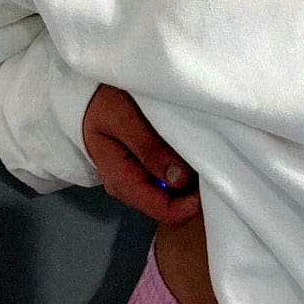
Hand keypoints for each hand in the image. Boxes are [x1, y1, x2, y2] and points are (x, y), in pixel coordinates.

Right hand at [82, 83, 201, 224]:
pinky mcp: (147, 166)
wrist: (88, 92)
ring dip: (193, 179)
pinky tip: (196, 149)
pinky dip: (188, 168)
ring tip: (208, 153)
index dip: (191, 204)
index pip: (164, 212)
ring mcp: (140, 178)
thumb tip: (179, 180)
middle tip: (215, 162)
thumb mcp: (124, 118)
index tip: (212, 180)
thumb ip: (150, 148)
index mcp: (123, 182)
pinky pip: (173, 178)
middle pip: (173, 206)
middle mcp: (132, 187)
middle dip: (196, 191)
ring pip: (175, 193)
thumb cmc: (103, 102)